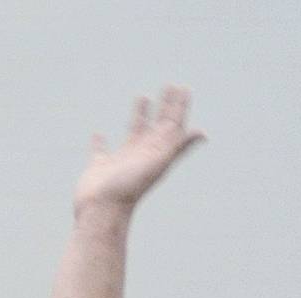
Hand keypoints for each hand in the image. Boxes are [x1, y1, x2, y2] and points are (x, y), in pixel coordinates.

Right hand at [74, 85, 204, 214]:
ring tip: (142, 96)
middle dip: (165, 106)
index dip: (179, 107)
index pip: (172, 125)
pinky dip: (98, 142)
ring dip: (139, 115)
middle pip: (157, 124)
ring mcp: (120, 160)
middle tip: (170, 85)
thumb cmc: (129, 187)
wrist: (102, 210)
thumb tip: (202, 132)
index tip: (184, 88)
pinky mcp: (99, 167)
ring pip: (133, 132)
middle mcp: (141, 154)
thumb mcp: (157, 164)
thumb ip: (177, 146)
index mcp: (155, 152)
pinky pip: (99, 151)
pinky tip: (98, 134)